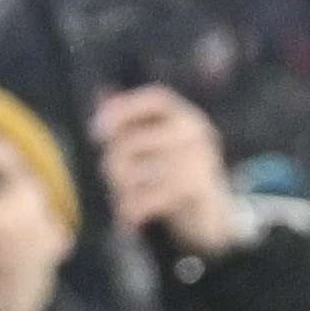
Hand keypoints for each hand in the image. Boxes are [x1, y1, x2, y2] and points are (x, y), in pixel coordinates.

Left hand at [88, 87, 244, 258]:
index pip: (156, 99)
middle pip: (134, 141)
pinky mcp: (199, 189)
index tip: (96, 130)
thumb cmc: (177, 175)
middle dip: (114, 163)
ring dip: (123, 189)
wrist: (213, 215)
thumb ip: (131, 122)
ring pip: (140, 171)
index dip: (124, 108)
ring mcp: (200, 160)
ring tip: (125, 197)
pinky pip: (151, 196)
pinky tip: (128, 217)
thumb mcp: (157, 145)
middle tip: (112, 177)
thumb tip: (102, 93)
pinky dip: (134, 208)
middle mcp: (196, 133)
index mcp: (186, 117)